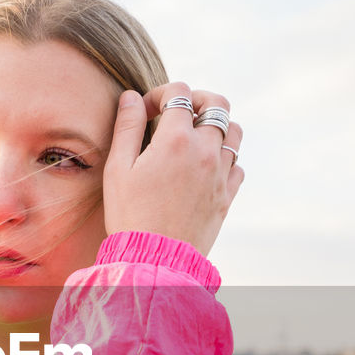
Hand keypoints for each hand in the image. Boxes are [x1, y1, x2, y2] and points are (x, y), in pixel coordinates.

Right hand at [102, 82, 243, 258]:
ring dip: (217, 125)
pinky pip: (237, 165)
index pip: (179, 93)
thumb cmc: (129, 216)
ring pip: (234, 132)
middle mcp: (204, 151)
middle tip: (180, 111)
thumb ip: (127, 127)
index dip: (161, 94)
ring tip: (196, 136)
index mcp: (175, 139)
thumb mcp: (118, 169)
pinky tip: (204, 168)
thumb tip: (131, 97)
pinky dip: (224, 159)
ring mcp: (220, 174)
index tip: (147, 110)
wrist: (155, 261)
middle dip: (197, 99)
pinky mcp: (227, 196)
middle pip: (217, 103)